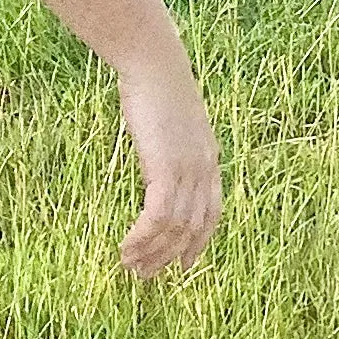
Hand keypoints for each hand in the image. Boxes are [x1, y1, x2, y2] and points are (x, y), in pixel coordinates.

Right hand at [117, 53, 220, 277]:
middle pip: (194, 228)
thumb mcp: (170, 119)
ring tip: (131, 267)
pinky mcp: (167, 170)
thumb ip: (170, 141)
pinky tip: (126, 247)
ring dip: (152, 252)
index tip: (183, 263)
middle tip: (148, 275)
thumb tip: (157, 149)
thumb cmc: (156, 82)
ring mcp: (188, 171)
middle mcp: (205, 169)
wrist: (154, 63)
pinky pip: (157, 218)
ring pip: (175, 229)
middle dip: (171, 256)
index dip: (199, 242)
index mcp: (209, 158)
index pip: (212, 213)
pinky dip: (142, 237)